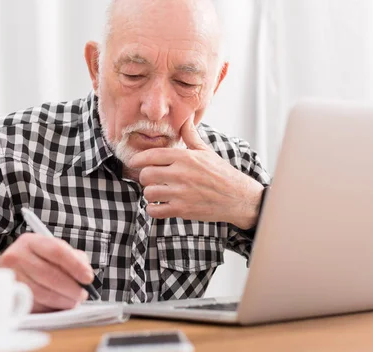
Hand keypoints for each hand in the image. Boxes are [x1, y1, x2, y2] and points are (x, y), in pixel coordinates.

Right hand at [0, 233, 92, 312]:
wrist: (4, 273)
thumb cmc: (35, 263)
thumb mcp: (51, 253)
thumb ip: (73, 258)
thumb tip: (86, 273)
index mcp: (31, 241)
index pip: (57, 251)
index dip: (75, 265)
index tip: (88, 278)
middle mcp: (16, 256)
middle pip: (50, 274)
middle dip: (71, 288)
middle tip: (82, 295)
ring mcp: (9, 276)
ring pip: (41, 292)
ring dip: (62, 301)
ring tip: (72, 302)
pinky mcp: (7, 295)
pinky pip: (32, 304)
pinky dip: (48, 308)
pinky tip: (55, 305)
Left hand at [129, 116, 264, 229]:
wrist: (238, 197)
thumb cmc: (221, 173)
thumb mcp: (206, 152)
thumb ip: (191, 136)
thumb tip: (186, 118)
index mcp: (185, 157)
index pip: (151, 155)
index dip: (138, 160)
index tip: (134, 163)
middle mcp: (181, 174)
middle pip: (146, 174)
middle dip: (145, 177)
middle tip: (151, 179)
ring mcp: (181, 193)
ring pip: (148, 193)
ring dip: (150, 194)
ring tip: (158, 193)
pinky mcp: (182, 210)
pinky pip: (155, 211)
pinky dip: (153, 210)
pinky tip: (160, 206)